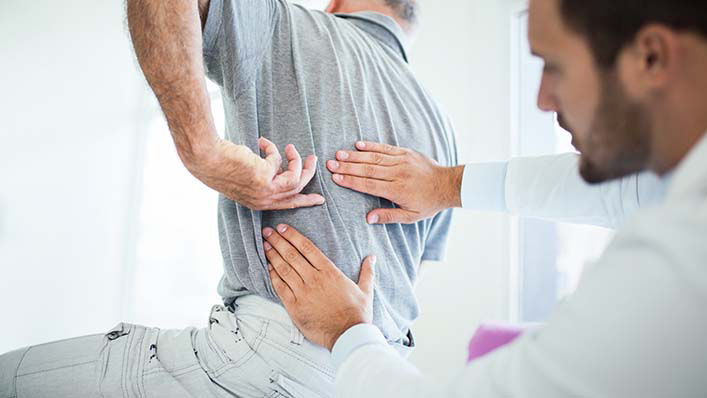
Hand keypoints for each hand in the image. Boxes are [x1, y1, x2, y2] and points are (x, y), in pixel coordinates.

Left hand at [186, 137, 324, 209]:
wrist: (208, 159)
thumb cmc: (223, 165)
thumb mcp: (249, 176)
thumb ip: (266, 175)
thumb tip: (280, 166)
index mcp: (259, 203)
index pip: (288, 205)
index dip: (305, 201)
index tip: (320, 199)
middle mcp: (264, 200)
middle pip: (297, 190)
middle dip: (309, 173)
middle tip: (313, 159)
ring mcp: (265, 191)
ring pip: (296, 178)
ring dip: (297, 160)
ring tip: (291, 147)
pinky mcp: (265, 177)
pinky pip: (279, 160)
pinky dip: (273, 149)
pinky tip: (261, 142)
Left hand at [262, 224, 375, 350]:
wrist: (348, 335)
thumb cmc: (357, 313)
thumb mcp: (366, 290)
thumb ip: (367, 272)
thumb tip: (372, 257)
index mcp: (329, 271)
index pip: (307, 248)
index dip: (293, 236)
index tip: (283, 228)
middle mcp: (314, 278)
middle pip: (292, 255)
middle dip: (278, 241)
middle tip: (267, 231)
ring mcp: (303, 292)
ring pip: (284, 269)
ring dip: (273, 255)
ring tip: (265, 245)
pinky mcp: (294, 306)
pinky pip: (280, 287)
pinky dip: (273, 276)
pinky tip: (267, 267)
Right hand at [326, 141, 463, 223]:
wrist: (448, 184)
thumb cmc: (428, 203)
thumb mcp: (410, 216)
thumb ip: (388, 216)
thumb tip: (367, 218)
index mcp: (397, 190)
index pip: (369, 185)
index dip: (351, 181)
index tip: (336, 178)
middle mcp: (397, 174)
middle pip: (368, 169)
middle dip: (347, 167)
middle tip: (330, 164)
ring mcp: (401, 161)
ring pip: (374, 157)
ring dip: (355, 156)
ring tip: (338, 154)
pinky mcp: (406, 153)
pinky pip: (386, 148)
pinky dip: (371, 146)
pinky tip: (358, 144)